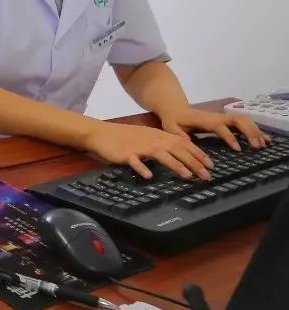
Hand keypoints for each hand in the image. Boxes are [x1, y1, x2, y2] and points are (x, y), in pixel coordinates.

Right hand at [84, 121, 212, 179]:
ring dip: (175, 165)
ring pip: (161, 154)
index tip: (210, 165)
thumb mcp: (146, 136)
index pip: (183, 143)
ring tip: (187, 176)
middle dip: (194, 162)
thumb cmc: (123, 137)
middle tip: (206, 176)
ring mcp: (138, 146)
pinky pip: (135, 162)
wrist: (100, 133)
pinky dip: (142, 168)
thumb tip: (180, 153)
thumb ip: (161, 143)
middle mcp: (151, 139)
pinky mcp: (125, 154)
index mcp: (158, 135)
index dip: (198, 154)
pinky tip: (149, 176)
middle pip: (176, 149)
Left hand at [156, 107, 270, 151]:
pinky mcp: (225, 120)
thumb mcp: (170, 127)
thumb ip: (178, 135)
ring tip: (264, 144)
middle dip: (249, 131)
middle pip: (238, 120)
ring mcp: (222, 117)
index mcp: (205, 120)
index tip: (237, 148)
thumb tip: (189, 143)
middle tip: (257, 146)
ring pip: (243, 119)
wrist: (174, 108)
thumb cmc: (173, 119)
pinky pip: (243, 122)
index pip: (220, 127)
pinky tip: (263, 138)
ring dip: (255, 130)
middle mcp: (216, 117)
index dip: (229, 137)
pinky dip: (254, 129)